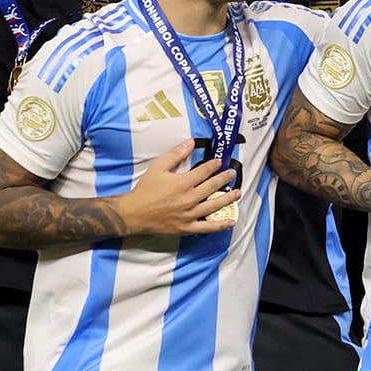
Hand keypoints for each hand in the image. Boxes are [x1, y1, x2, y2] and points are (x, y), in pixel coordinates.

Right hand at [116, 145, 240, 234]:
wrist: (132, 214)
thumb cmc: (144, 191)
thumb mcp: (158, 168)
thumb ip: (175, 154)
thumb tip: (190, 142)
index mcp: (183, 183)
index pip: (205, 171)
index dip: (214, 165)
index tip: (220, 162)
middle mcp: (189, 198)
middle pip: (213, 187)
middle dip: (224, 178)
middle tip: (232, 174)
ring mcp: (189, 214)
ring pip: (214, 205)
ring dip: (228, 198)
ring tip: (237, 192)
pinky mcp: (186, 227)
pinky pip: (207, 227)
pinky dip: (220, 224)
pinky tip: (231, 220)